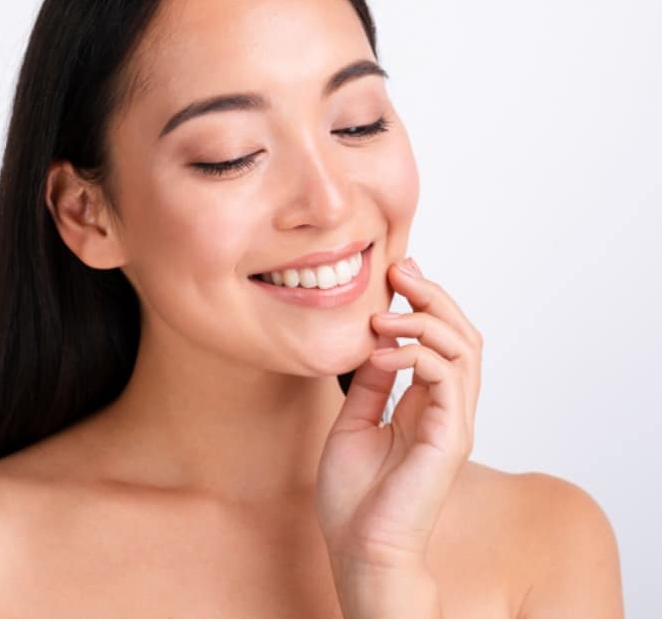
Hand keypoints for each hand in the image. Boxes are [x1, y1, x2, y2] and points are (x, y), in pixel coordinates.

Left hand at [316, 257, 482, 576]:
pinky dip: (418, 354)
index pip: (441, 339)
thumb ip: (370, 383)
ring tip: (383, 314)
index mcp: (425, 404)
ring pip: (465, 349)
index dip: (423, 301)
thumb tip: (376, 340)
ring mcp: (453, 422)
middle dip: (434, 296)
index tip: (395, 273)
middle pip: (462, 335)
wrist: (359, 547)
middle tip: (400, 270)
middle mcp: (447, 409)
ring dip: (425, 319)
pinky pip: (448, 378)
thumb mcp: (353, 422)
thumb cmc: (354, 497)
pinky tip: (383, 352)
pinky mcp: (450, 438)